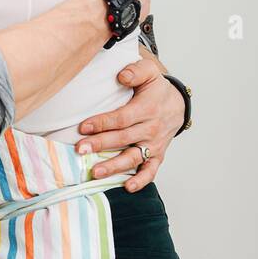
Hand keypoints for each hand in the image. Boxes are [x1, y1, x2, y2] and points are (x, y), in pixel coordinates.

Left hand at [76, 57, 184, 191]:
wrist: (177, 104)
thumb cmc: (156, 89)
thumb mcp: (149, 72)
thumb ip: (136, 71)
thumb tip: (122, 76)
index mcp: (147, 109)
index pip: (122, 118)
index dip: (103, 123)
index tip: (83, 127)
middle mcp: (151, 129)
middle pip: (123, 139)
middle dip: (101, 145)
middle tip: (80, 149)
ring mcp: (154, 144)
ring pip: (133, 158)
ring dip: (114, 166)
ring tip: (95, 172)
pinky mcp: (157, 156)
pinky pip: (150, 171)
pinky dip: (141, 180)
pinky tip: (127, 187)